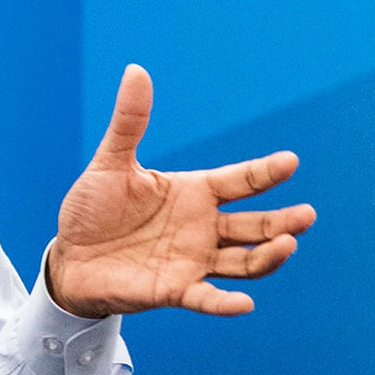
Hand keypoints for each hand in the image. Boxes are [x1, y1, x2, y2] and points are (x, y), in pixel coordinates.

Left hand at [48, 65, 316, 317]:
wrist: (68, 257)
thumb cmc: (92, 209)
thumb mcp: (110, 164)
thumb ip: (129, 123)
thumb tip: (136, 70)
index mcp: (194, 193)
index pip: (240, 181)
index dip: (265, 173)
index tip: (290, 162)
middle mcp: (203, 227)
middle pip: (255, 225)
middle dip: (282, 221)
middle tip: (305, 215)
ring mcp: (193, 260)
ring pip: (244, 261)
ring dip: (267, 256)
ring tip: (287, 245)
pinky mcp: (174, 290)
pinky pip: (206, 298)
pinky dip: (225, 303)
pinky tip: (244, 304)